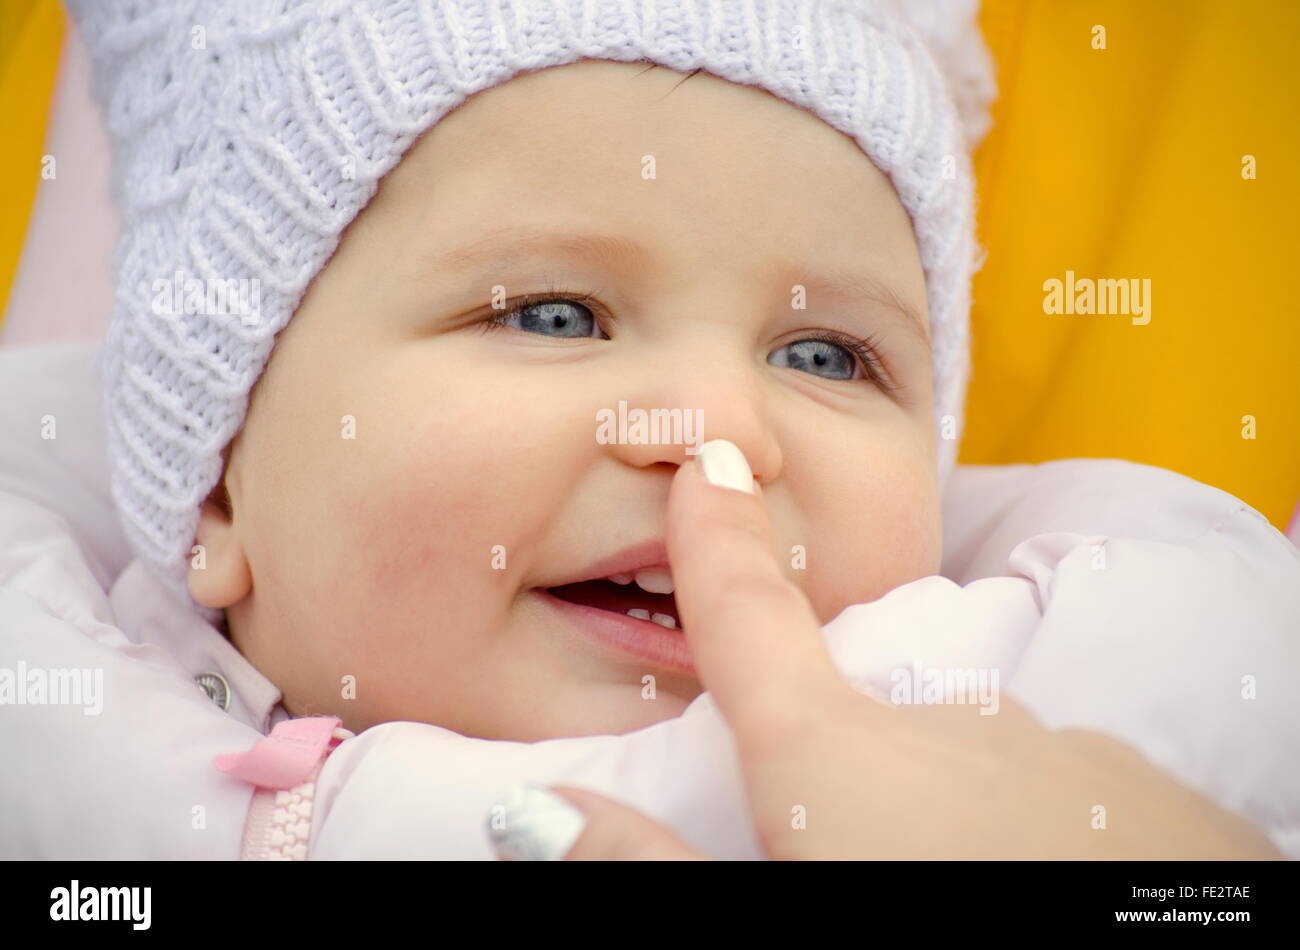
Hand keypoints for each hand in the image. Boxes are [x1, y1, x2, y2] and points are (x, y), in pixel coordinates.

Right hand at [490, 440, 1282, 859]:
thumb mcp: (757, 913)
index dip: (716, 540)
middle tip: (864, 858)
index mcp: (837, 757)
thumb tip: (531, 808)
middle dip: (855, 774)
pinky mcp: (1158, 797)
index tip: (709, 463)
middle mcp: (949, 726)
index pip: (749, 622)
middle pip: (873, 725)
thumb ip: (647, 865)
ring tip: (961, 888)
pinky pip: (1073, 793)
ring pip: (981, 765)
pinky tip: (1053, 882)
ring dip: (958, 818)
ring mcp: (1062, 751)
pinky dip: (1051, 831)